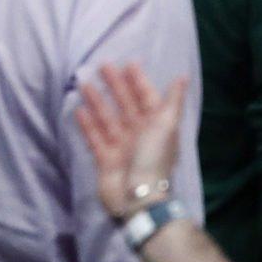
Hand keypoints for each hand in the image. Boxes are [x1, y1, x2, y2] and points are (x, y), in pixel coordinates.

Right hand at [75, 61, 188, 222]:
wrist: (139, 197)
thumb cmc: (154, 159)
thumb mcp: (166, 127)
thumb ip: (172, 101)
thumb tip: (182, 77)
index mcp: (155, 126)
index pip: (147, 98)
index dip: (139, 81)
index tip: (129, 63)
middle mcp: (138, 134)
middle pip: (125, 104)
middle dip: (115, 85)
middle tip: (102, 65)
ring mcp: (120, 146)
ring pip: (107, 118)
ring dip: (97, 101)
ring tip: (83, 83)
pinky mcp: (104, 158)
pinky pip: (94, 137)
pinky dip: (87, 124)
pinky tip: (78, 110)